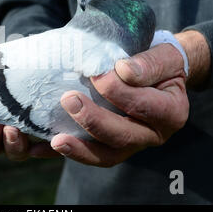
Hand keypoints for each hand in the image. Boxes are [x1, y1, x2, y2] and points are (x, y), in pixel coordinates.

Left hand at [50, 30, 209, 166]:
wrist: (158, 73)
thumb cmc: (161, 62)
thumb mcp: (165, 56)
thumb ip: (150, 63)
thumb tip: (124, 71)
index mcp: (171, 113)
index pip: (145, 107)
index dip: (120, 93)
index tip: (97, 74)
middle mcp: (152, 134)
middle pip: (122, 136)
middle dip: (93, 120)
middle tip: (69, 99)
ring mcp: (131, 144)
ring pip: (105, 155)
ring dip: (79, 149)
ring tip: (55, 140)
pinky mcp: (110, 146)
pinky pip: (88, 154)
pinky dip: (67, 151)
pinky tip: (41, 148)